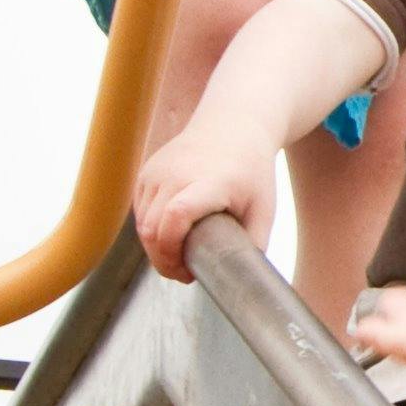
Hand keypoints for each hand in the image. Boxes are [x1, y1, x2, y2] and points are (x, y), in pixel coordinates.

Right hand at [128, 124, 276, 279]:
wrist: (233, 126)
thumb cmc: (252, 171)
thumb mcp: (265, 208)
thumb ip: (255, 244)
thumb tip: (242, 280)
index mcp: (210, 182)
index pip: (177, 216)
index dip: (173, 250)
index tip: (188, 272)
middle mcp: (177, 174)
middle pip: (152, 229)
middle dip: (164, 261)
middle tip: (185, 275)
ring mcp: (157, 172)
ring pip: (142, 225)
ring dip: (156, 248)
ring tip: (179, 259)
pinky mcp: (147, 173)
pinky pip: (140, 212)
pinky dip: (151, 231)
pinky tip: (171, 237)